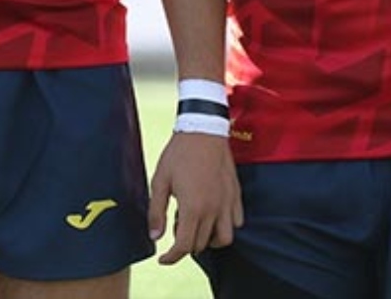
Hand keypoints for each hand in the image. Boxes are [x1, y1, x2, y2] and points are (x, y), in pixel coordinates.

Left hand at [148, 128, 241, 263]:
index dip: (172, 257)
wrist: (203, 131)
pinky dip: (224, 227)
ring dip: (209, 240)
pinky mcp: (236, 196)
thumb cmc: (178, 154)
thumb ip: (156, 211)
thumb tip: (154, 237)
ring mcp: (227, 204)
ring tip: (195, 225)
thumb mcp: (160, 181)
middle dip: (186, 243)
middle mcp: (213, 210)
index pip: (185, 246)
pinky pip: (236, 223)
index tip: (163, 259)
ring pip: (224, 239)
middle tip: (175, 224)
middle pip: (202, 244)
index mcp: (193, 208)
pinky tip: (212, 215)